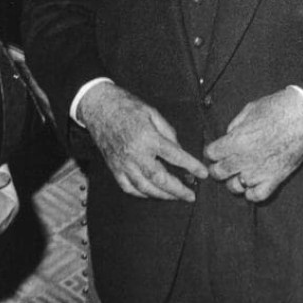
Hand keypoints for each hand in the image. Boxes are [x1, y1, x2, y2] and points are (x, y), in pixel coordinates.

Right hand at [79, 83, 207, 200]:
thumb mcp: (152, 112)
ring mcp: (123, 163)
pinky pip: (128, 187)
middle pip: (160, 178)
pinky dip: (142, 194)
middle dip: (178, 190)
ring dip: (162, 195)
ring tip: (175, 197)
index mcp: (147, 137)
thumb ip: (168, 132)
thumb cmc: (126, 106)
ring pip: (145, 188)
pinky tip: (153, 193)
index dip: (191, 166)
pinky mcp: (114, 168)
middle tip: (191, 196)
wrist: (99, 107)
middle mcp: (135, 153)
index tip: (203, 173)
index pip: (175, 156)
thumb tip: (179, 150)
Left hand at [204, 87, 302, 201]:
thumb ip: (235, 125)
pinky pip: (257, 195)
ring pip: (235, 187)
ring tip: (237, 174)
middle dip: (217, 167)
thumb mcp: (250, 109)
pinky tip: (252, 184)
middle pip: (219, 172)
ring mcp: (260, 171)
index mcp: (237, 140)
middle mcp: (245, 159)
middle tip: (221, 163)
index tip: (215, 150)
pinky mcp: (275, 178)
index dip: (212, 151)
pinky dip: (251, 192)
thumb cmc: (278, 108)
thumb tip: (228, 135)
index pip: (212, 154)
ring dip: (233, 180)